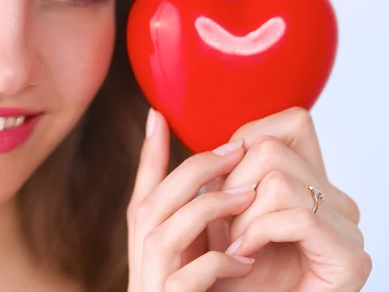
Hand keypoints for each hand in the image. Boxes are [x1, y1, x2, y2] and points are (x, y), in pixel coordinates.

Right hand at [127, 109, 258, 290]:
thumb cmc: (190, 287)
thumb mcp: (188, 241)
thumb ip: (191, 206)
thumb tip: (210, 171)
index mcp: (146, 230)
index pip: (143, 182)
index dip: (150, 148)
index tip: (157, 114)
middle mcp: (141, 249)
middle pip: (155, 198)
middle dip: (195, 170)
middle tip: (236, 150)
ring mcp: (151, 277)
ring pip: (166, 230)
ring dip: (208, 209)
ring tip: (247, 198)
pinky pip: (189, 277)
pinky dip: (218, 264)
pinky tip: (246, 261)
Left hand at [210, 107, 371, 290]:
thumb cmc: (228, 270)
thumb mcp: (217, 209)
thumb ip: (218, 168)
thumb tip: (182, 128)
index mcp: (314, 181)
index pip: (292, 122)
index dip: (245, 143)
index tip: (223, 183)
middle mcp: (336, 199)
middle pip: (272, 149)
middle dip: (230, 187)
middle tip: (225, 228)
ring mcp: (348, 228)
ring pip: (278, 181)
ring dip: (239, 217)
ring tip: (234, 246)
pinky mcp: (350, 260)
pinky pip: (297, 218)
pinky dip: (258, 234)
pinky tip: (244, 256)